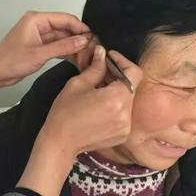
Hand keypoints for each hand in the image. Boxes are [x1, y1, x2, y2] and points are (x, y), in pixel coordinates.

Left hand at [0, 11, 91, 87]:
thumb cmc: (10, 62)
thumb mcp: (39, 55)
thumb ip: (63, 47)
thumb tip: (83, 40)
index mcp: (36, 19)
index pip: (65, 18)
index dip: (80, 27)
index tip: (93, 37)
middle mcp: (38, 24)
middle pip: (64, 27)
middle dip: (78, 37)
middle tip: (93, 48)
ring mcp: (38, 35)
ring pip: (61, 37)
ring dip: (73, 45)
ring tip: (87, 54)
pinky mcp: (38, 46)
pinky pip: (56, 45)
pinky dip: (65, 51)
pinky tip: (76, 58)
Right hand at [37, 47, 143, 163]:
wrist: (61, 143)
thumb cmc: (65, 114)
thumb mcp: (77, 85)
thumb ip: (95, 68)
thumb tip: (102, 53)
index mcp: (116, 98)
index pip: (134, 73)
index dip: (123, 62)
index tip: (111, 58)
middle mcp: (126, 113)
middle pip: (131, 86)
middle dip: (118, 77)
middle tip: (102, 72)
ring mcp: (126, 126)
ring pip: (128, 100)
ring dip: (117, 92)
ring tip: (99, 91)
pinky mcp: (123, 134)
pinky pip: (125, 114)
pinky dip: (116, 107)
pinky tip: (100, 107)